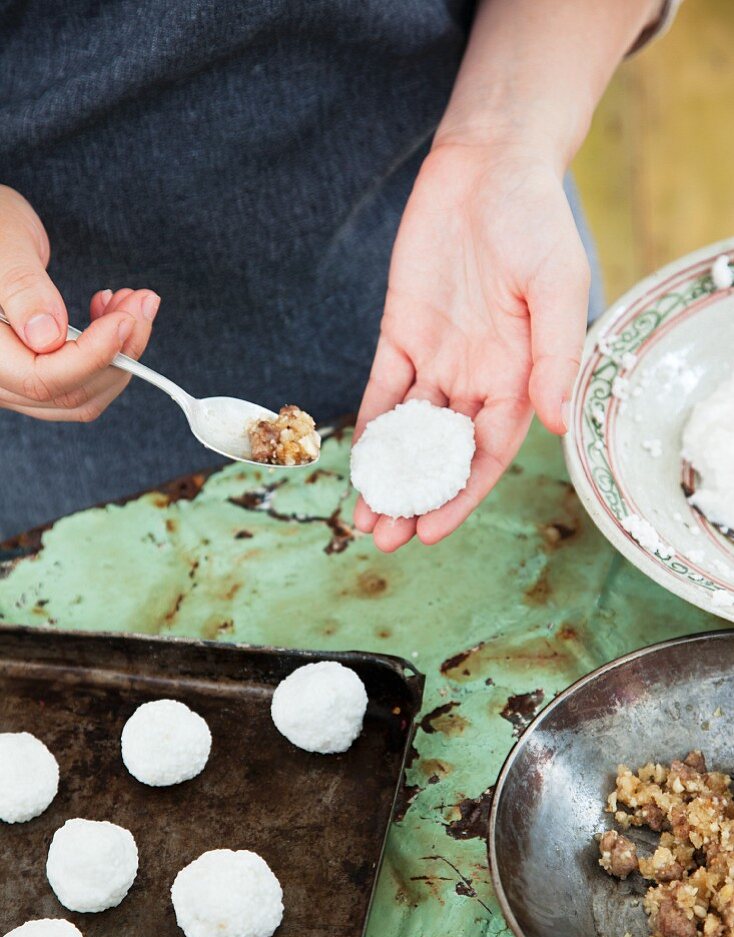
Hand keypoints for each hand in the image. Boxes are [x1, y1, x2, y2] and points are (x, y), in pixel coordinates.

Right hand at [0, 185, 158, 421]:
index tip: (124, 320)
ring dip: (120, 356)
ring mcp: (13, 383)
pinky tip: (110, 315)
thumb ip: (22, 290)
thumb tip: (46, 337)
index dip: (92, 357)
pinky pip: (76, 385)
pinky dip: (106, 356)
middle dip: (119, 353)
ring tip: (131, 304)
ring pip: (80, 398)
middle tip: (142, 302)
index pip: (42, 380)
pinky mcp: (33, 376)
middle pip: (69, 394)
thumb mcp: (6, 245)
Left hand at [352, 143, 589, 550]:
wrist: (488, 166)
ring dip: (386, 474)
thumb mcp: (556, 286)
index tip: (431, 530)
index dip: (461, 494)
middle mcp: (477, 378)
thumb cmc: (535, 222)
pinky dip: (369, 426)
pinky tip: (354, 461)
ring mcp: (437, 358)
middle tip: (384, 538)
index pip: (488, 452)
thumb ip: (553, 356)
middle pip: (443, 452)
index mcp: (520, 376)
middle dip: (415, 497)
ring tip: (364, 515)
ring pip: (408, 431)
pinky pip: (383, 389)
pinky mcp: (401, 333)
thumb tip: (558, 425)